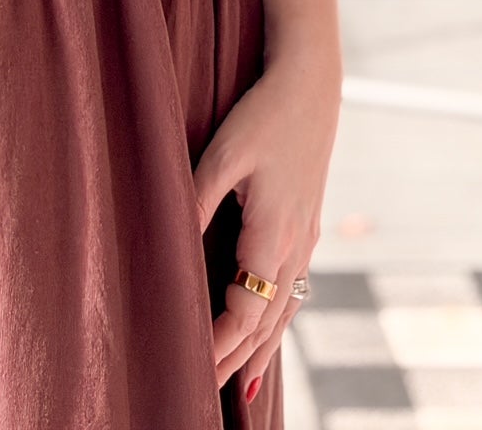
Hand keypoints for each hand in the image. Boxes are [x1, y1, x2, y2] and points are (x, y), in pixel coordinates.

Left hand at [192, 45, 341, 401]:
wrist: (311, 85)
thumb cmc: (262, 115)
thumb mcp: (224, 155)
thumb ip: (197, 199)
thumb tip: (170, 240)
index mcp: (273, 235)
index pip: (245, 310)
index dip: (219, 343)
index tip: (192, 366)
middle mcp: (296, 246)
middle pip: (267, 323)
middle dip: (237, 359)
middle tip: (206, 395)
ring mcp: (306, 237)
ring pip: (284, 310)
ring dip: (260, 347)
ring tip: (238, 383)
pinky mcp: (307, 224)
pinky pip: (292, 289)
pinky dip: (278, 320)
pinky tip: (268, 328)